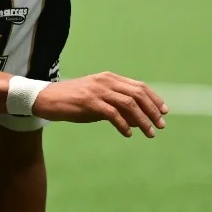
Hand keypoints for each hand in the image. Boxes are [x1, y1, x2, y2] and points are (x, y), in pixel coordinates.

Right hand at [33, 72, 167, 137]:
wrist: (47, 99)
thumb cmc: (73, 101)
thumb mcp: (98, 101)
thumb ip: (117, 107)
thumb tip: (137, 120)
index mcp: (109, 78)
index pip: (139, 86)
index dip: (154, 99)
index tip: (164, 112)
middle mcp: (106, 81)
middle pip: (138, 94)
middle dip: (152, 110)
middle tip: (161, 125)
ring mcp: (97, 90)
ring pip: (129, 103)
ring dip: (142, 120)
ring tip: (150, 133)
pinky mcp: (89, 102)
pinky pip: (112, 113)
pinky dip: (123, 124)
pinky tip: (128, 134)